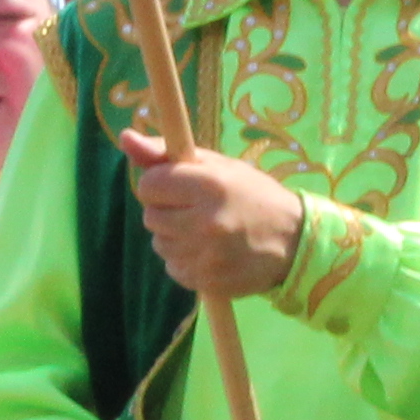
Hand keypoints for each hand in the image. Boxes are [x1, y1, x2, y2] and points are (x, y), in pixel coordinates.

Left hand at [117, 132, 311, 302]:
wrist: (294, 242)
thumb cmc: (253, 195)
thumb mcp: (218, 166)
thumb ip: (166, 153)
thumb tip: (124, 137)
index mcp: (210, 185)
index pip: (149, 185)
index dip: (159, 185)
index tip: (178, 187)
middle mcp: (206, 221)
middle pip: (150, 217)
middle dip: (167, 211)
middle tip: (196, 210)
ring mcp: (206, 256)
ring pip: (159, 244)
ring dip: (175, 237)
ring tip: (206, 232)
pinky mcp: (207, 282)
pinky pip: (173, 268)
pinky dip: (185, 261)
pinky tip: (209, 253)